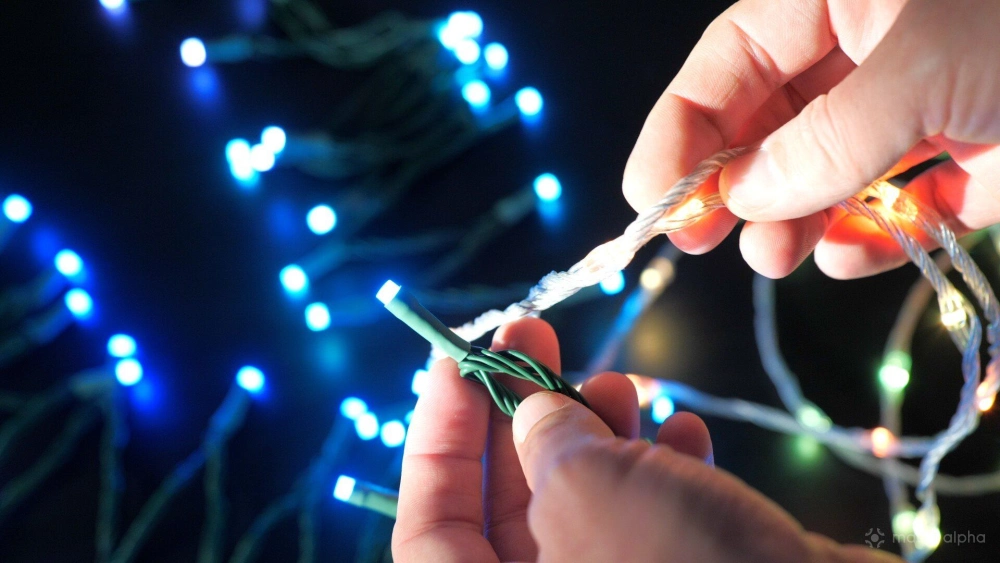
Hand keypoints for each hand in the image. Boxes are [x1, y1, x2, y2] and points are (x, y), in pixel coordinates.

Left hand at [391, 318, 898, 561]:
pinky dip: (660, 472)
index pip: (430, 522)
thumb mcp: (586, 487)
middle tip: (538, 337)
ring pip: (583, 504)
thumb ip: (542, 441)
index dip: (437, 436)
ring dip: (599, 434)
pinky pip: (648, 523)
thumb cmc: (677, 561)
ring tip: (621, 385)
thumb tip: (531, 412)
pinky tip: (683, 430)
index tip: (458, 359)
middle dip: (524, 413)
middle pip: (507, 503)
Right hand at [624, 0, 999, 279]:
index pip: (728, 63)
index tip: (651, 198)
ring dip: (786, 224)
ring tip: (773, 256)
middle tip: (695, 239)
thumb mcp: (919, 68)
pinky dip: (864, 243)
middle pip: (763, 128)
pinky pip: (891, 214)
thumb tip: (742, 196)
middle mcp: (864, 60)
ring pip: (819, 178)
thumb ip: (825, 138)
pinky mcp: (960, 171)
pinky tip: (846, 253)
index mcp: (836, 4)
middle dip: (727, 187)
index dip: (680, 129)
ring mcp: (911, 117)